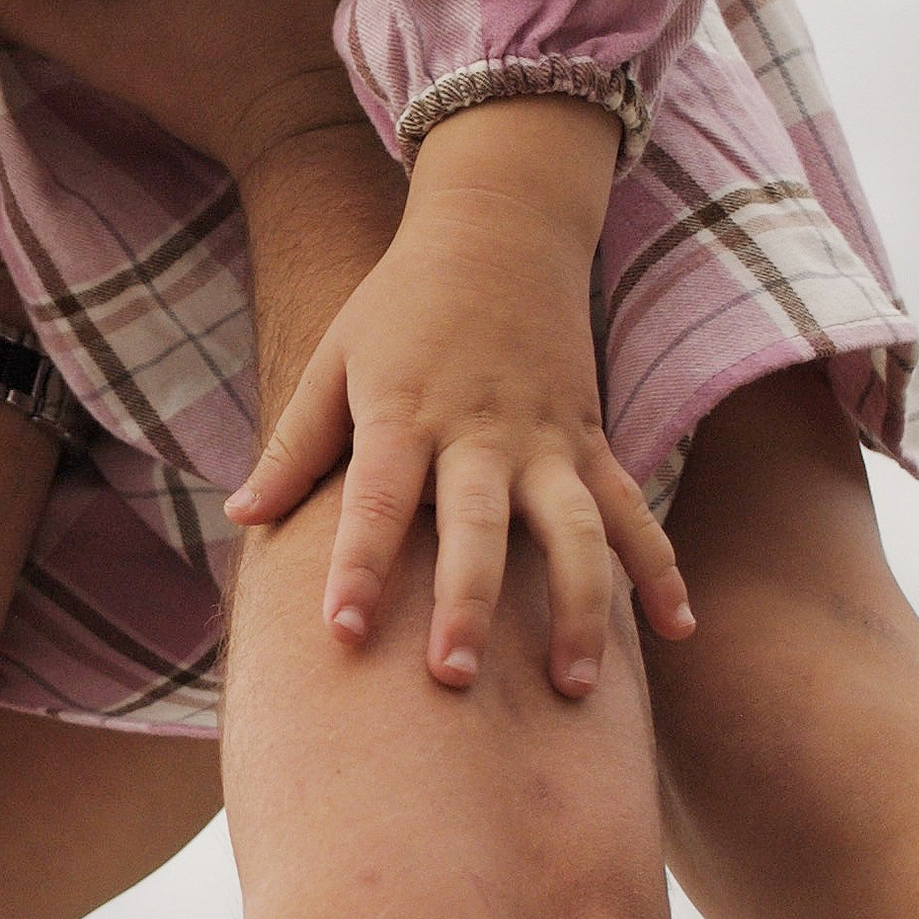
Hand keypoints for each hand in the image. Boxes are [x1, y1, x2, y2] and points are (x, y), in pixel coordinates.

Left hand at [229, 98, 694, 695]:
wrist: (501, 230)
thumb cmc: (401, 305)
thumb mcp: (335, 360)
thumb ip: (295, 445)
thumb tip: (240, 517)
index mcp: (405, 415)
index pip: (376, 501)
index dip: (358, 567)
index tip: (339, 634)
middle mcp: (482, 433)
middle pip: (477, 528)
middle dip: (468, 604)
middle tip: (454, 679)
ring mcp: (547, 441)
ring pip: (574, 532)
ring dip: (578, 610)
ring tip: (573, 688)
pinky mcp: (592, 442)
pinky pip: (632, 512)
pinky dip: (661, 569)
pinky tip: (678, 630)